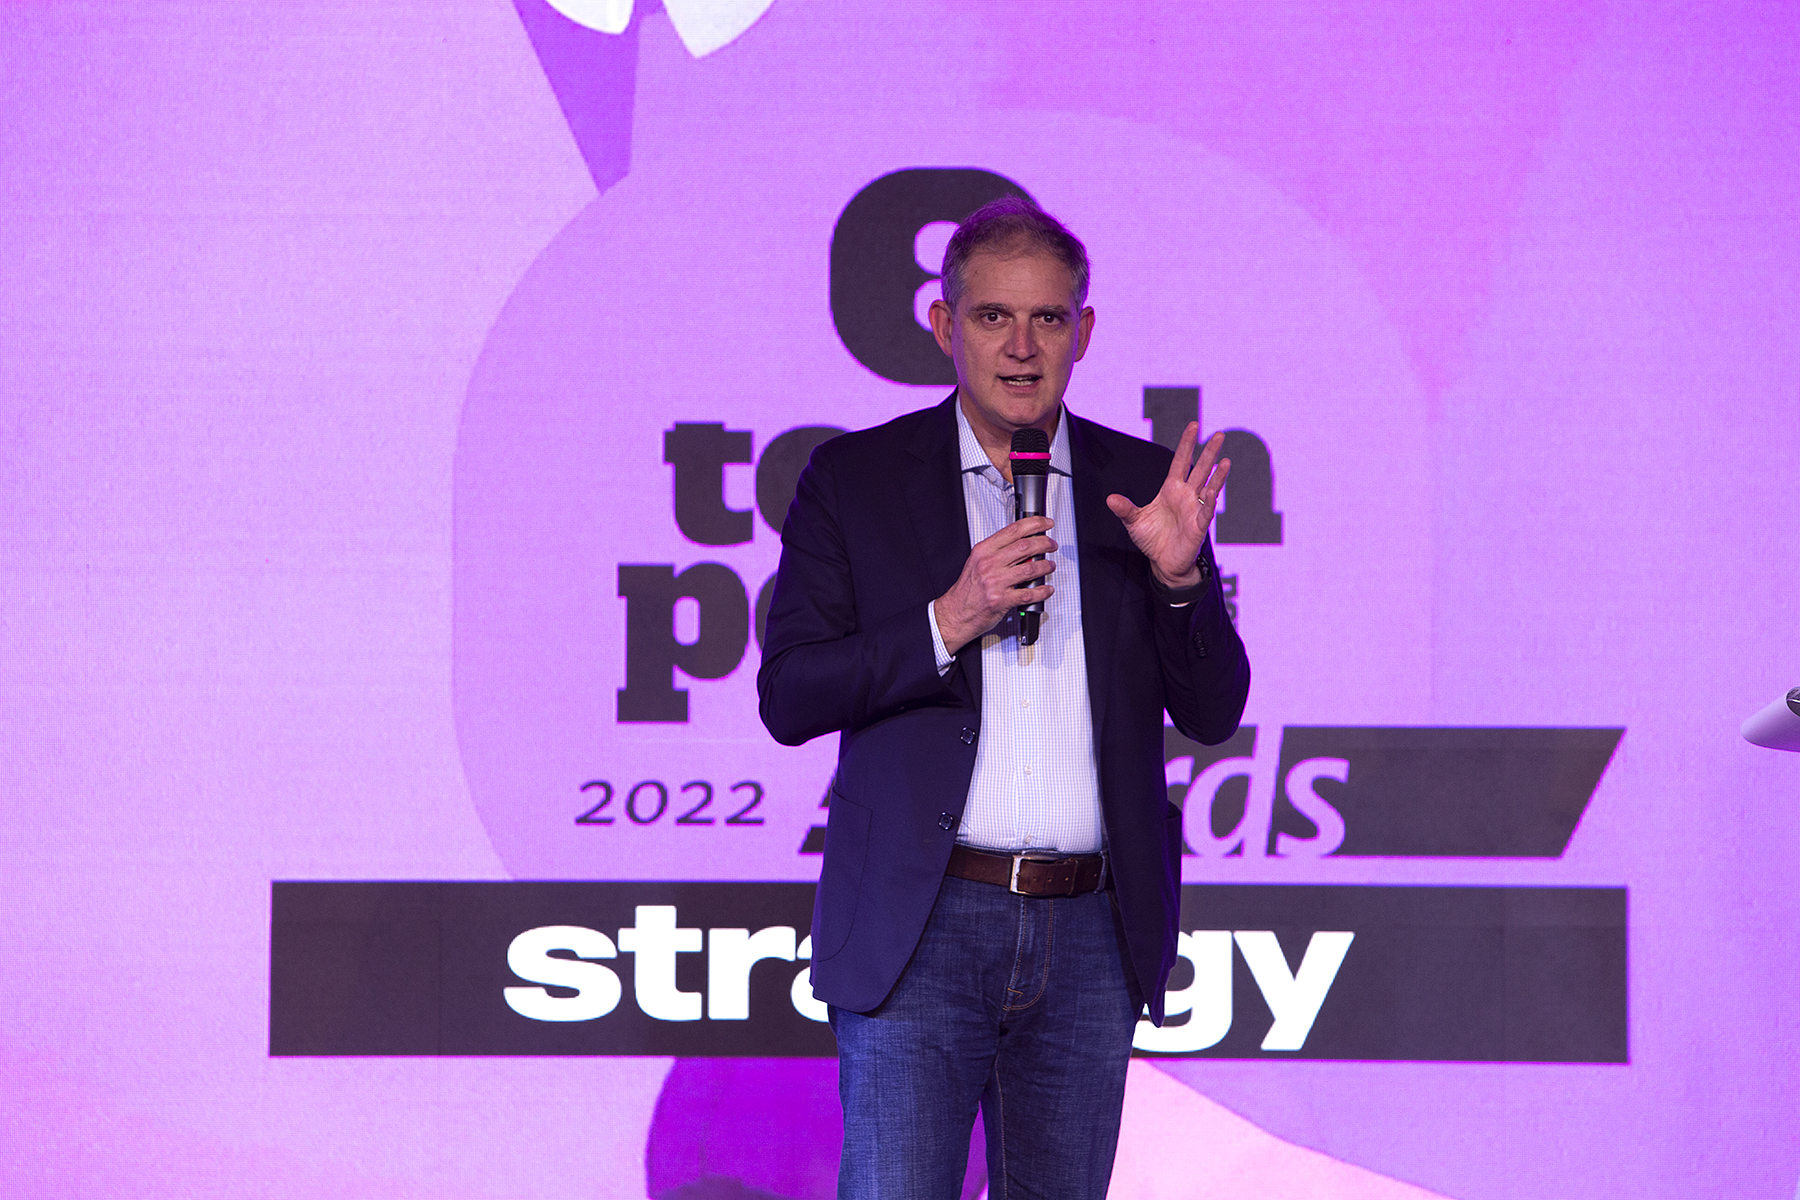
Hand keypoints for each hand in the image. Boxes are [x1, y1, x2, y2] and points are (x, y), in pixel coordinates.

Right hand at [933, 516, 1056, 654]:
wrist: (955, 613)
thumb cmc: (967, 590)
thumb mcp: (977, 562)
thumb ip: (998, 552)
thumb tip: (1022, 545)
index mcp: (983, 551)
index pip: (1014, 530)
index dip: (1035, 524)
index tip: (1045, 524)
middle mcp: (989, 564)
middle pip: (1025, 546)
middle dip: (1045, 543)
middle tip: (1051, 545)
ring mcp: (995, 582)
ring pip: (1030, 569)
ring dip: (1045, 566)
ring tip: (1050, 566)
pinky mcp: (1002, 600)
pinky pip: (1029, 593)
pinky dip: (1042, 591)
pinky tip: (1046, 589)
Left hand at [1106, 423, 1230, 587]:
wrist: (1162, 562)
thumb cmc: (1152, 539)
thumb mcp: (1134, 521)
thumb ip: (1125, 508)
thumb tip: (1110, 498)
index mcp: (1171, 490)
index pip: (1180, 462)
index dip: (1186, 444)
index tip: (1193, 426)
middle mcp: (1186, 496)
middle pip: (1200, 470)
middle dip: (1208, 452)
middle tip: (1219, 434)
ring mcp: (1194, 510)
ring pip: (1209, 488)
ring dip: (1217, 475)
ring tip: (1225, 460)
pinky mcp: (1198, 526)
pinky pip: (1206, 512)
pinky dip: (1210, 502)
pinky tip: (1213, 491)